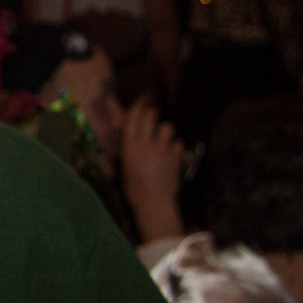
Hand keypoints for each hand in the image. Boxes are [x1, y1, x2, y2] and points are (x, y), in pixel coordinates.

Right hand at [119, 100, 184, 243]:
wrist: (154, 205)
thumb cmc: (134, 190)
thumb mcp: (124, 168)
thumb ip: (126, 150)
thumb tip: (126, 137)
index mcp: (129, 147)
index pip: (133, 117)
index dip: (139, 104)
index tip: (144, 98)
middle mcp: (145, 145)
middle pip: (150, 117)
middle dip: (153, 112)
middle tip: (154, 113)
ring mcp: (162, 150)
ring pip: (167, 127)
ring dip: (166, 129)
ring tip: (164, 135)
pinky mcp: (175, 158)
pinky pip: (178, 143)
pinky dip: (176, 145)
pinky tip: (173, 152)